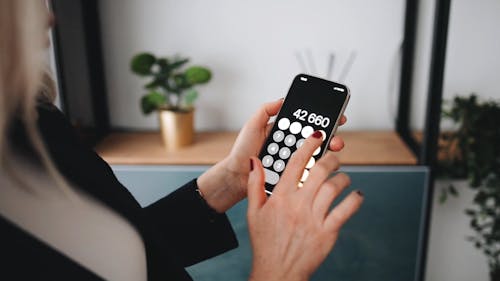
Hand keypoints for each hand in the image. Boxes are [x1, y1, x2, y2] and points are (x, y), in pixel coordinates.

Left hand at [197, 99, 346, 212]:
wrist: (237, 175)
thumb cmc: (242, 152)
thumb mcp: (252, 126)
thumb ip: (265, 110)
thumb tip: (282, 99)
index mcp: (283, 132)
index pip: (306, 123)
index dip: (322, 119)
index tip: (335, 115)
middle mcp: (291, 146)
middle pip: (316, 139)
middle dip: (330, 135)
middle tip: (334, 135)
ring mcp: (293, 160)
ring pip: (316, 154)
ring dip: (327, 151)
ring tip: (330, 147)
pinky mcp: (293, 175)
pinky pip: (309, 170)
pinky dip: (317, 167)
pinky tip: (321, 164)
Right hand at [247, 132, 362, 280]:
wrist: (277, 271)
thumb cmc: (265, 242)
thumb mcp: (253, 211)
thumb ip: (255, 184)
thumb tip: (255, 162)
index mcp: (280, 197)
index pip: (296, 163)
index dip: (309, 146)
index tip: (317, 137)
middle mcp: (298, 204)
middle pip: (320, 171)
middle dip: (331, 159)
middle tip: (334, 157)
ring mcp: (314, 218)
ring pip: (334, 188)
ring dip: (342, 179)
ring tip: (343, 178)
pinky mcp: (327, 232)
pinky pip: (345, 210)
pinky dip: (354, 200)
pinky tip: (356, 195)